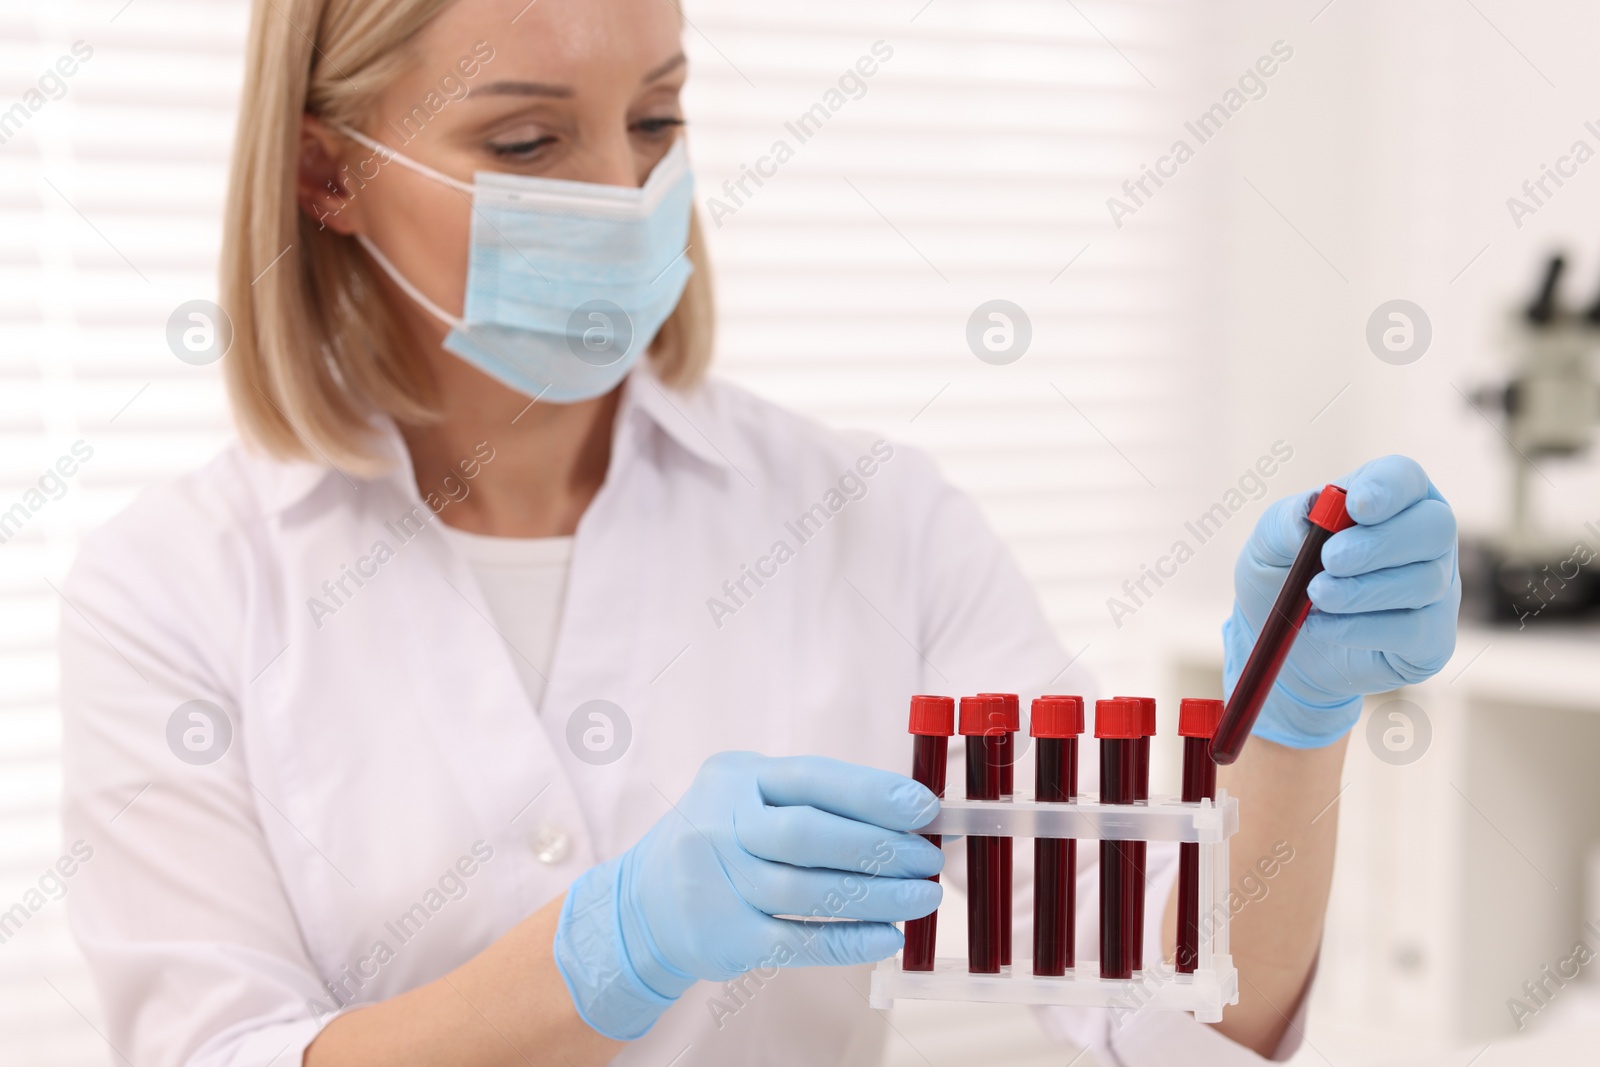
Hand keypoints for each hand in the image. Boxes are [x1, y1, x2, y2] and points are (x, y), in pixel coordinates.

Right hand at [553, 752, 943, 1038]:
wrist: (642, 904)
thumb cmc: (721, 839)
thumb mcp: (749, 797)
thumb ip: (816, 799)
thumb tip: (909, 814)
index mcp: (735, 777)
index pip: (811, 778)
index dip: (873, 793)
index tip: (925, 808)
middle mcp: (719, 825)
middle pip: (809, 835)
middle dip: (880, 848)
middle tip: (928, 859)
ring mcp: (717, 884)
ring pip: (808, 893)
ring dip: (877, 897)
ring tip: (922, 898)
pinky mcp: (723, 938)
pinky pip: (797, 942)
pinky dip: (849, 942)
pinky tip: (888, 936)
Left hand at [1225, 455, 1459, 747]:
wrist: (1282, 643)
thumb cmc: (1281, 576)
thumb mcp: (1268, 543)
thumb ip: (1285, 522)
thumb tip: (1308, 522)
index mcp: (1389, 499)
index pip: (1405, 477)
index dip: (1387, 488)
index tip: (1355, 507)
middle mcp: (1426, 539)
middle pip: (1435, 527)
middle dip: (1379, 544)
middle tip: (1329, 560)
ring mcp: (1437, 589)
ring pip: (1425, 582)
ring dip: (1363, 590)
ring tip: (1314, 596)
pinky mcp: (1431, 639)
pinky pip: (1415, 631)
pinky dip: (1362, 629)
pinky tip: (1322, 626)